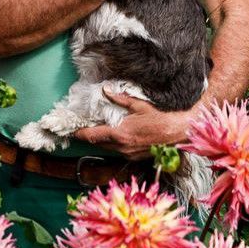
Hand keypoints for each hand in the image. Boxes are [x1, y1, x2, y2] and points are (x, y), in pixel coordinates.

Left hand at [72, 89, 197, 159]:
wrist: (176, 134)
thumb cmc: (159, 119)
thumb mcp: (139, 105)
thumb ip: (119, 99)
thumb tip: (106, 90)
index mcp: (120, 134)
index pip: (93, 135)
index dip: (80, 134)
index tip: (72, 131)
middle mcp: (122, 147)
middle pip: (97, 143)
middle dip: (89, 136)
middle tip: (83, 127)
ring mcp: (127, 154)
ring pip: (107, 148)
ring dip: (101, 140)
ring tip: (97, 130)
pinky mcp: (133, 157)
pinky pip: (117, 151)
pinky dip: (113, 144)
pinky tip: (115, 136)